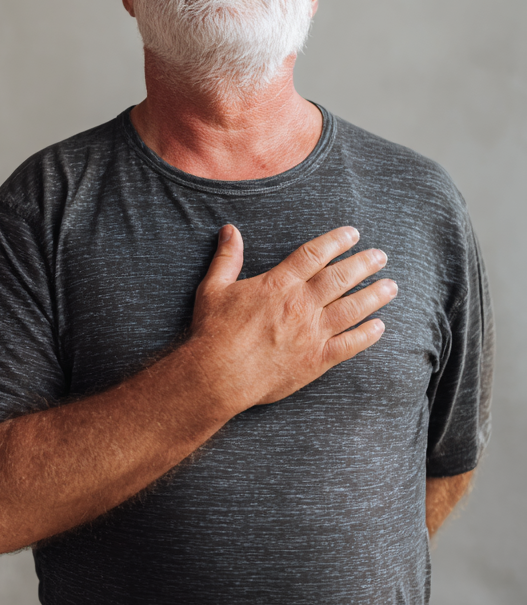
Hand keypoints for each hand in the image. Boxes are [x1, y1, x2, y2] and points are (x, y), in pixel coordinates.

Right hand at [188, 224, 396, 410]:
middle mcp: (300, 304)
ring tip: (391, 286)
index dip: (335, 241)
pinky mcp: (316, 359)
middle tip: (381, 256)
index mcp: (278, 284)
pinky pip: (349, 345)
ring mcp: (312, 333)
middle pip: (340, 278)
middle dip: (363, 264)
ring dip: (373, 296)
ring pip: (351, 309)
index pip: (313, 255)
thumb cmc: (213, 330)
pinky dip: (367, 335)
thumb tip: (230, 230)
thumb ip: (227, 257)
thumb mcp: (213, 287)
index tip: (353, 234)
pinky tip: (380, 327)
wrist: (218, 374)